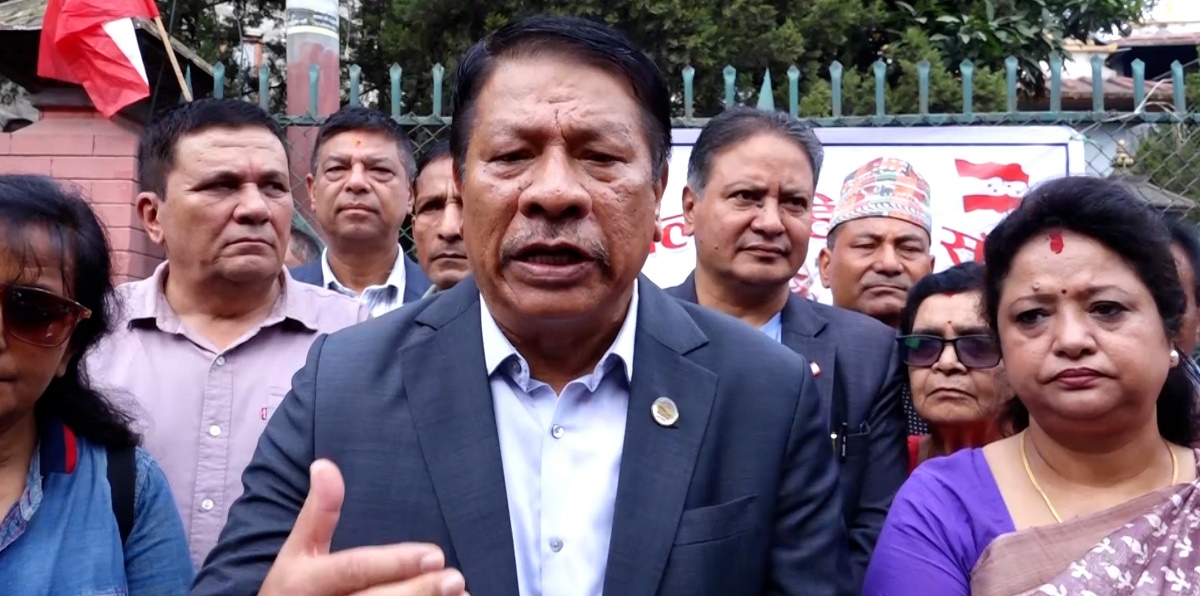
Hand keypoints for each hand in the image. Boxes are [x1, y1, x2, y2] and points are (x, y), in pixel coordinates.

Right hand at [260, 459, 467, 595]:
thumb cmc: (293, 587)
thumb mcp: (297, 549)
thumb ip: (318, 512)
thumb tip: (325, 464)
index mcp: (309, 582)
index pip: (355, 569)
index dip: (394, 563)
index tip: (435, 554)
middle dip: (418, 590)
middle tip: (455, 578)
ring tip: (460, 594)